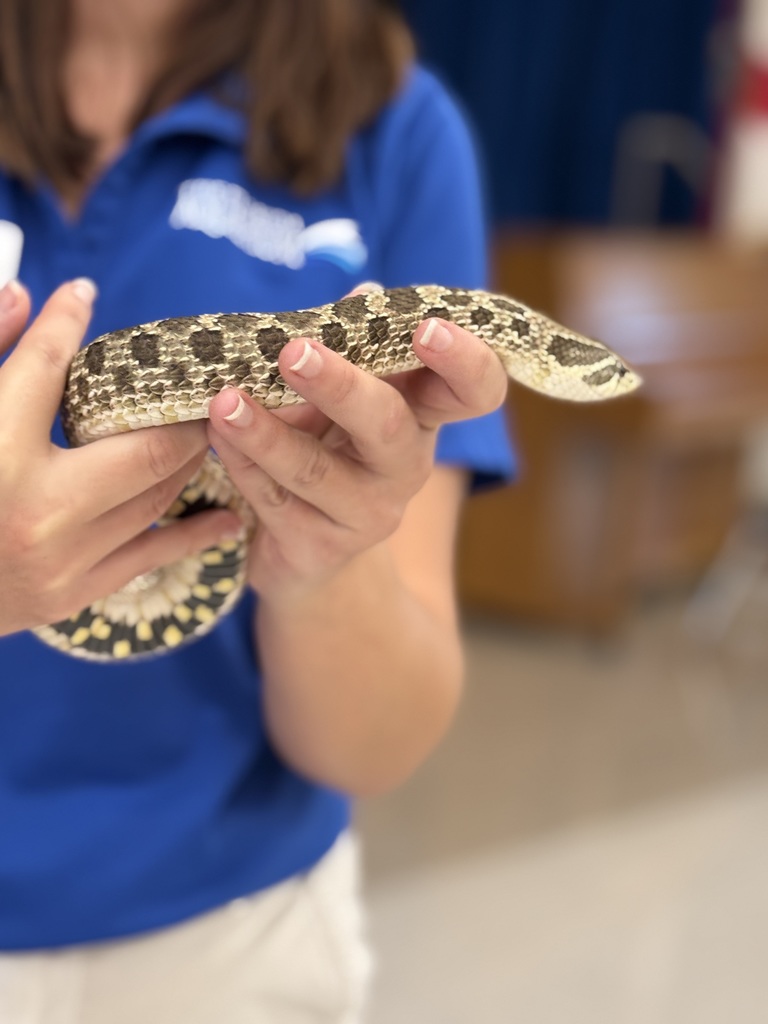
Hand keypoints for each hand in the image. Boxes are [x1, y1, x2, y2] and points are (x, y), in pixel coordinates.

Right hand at [0, 279, 240, 635]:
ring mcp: (61, 559)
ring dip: (187, 460)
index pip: (44, 370)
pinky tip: (228, 514)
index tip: (82, 295)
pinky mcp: (73, 595)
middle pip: (142, 447)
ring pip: (155, 496)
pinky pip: (153, 556)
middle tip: (201, 388)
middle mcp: (35, 509)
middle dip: (181, 414)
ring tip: (207, 431)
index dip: (64, 324)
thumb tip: (25, 295)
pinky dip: (196, 532)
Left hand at [206, 285, 508, 604]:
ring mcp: (367, 512)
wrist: (304, 546)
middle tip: (294, 352)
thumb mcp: (343, 396)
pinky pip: (275, 499)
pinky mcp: (321, 546)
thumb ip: (351, 346)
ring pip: (316, 470)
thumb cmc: (327, 448)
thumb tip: (365, 290)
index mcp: (422, 416)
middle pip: (389, 425)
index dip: (465, 360)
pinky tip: (216, 434)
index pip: (474, 390)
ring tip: (224, 401)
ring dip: (267, 432)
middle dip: (340, 385)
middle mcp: (405, 466)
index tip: (427, 326)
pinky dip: (242, 462)